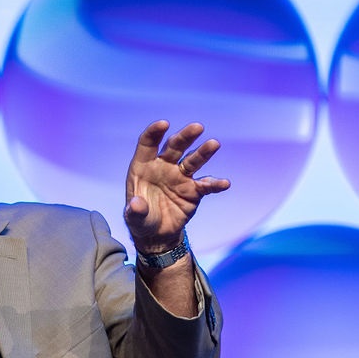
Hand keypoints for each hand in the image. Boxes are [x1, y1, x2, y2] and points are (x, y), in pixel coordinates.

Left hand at [124, 121, 230, 251]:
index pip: (148, 144)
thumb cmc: (141, 219)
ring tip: (214, 144)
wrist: (157, 233)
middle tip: (197, 127)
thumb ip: (135, 211)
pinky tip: (224, 183)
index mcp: (144, 166)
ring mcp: (180, 176)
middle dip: (185, 136)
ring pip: (193, 160)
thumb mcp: (134, 218)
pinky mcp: (194, 190)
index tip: (163, 124)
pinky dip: (215, 184)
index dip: (154, 133)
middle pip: (175, 146)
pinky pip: (206, 185)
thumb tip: (137, 204)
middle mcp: (163, 166)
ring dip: (204, 152)